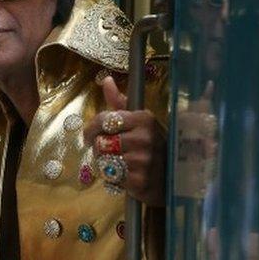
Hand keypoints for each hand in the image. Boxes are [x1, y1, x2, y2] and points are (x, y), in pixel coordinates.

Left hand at [84, 76, 167, 206]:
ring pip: (103, 160)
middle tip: (109, 152)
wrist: (169, 177)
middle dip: (100, 149)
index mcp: (143, 119)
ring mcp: (142, 159)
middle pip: (100, 142)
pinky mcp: (139, 180)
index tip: (89, 136)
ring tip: (117, 163)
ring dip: (105, 164)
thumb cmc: (150, 146)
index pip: (104, 120)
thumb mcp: (138, 121)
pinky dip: (112, 178)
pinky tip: (124, 175)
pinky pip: (110, 178)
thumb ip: (119, 102)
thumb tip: (106, 79)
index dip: (91, 129)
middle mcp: (144, 137)